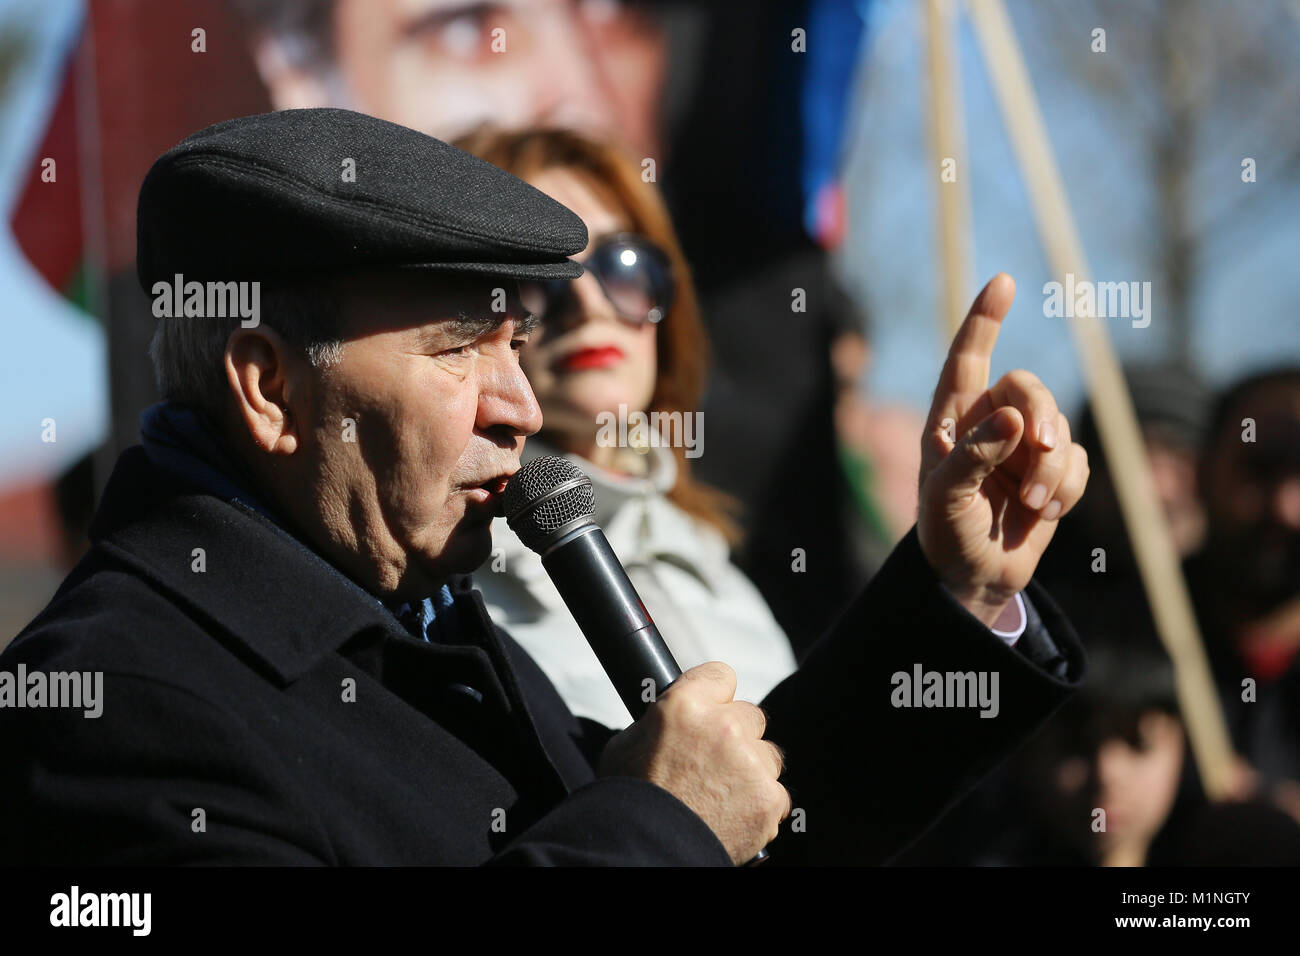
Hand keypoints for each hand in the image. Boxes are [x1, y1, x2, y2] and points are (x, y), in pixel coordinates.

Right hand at [596, 662, 788, 863]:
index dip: (715, 694)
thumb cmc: (631, 802)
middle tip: (712, 762)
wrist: (646, 850)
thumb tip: (666, 717)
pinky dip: (759, 804)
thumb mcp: (627, 744)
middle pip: (749, 715)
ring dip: (752, 769)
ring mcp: (750, 763)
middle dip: (735, 735)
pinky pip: (776, 792)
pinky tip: (734, 814)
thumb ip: (658, 721)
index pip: (721, 675)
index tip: (713, 707)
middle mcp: (723, 727)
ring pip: (768, 754)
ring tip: (722, 794)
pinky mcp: (768, 798)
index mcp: (685, 706)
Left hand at [917, 273, 1089, 627]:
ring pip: (1058, 427)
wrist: (973, 577)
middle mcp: (988, 422)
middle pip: (1030, 388)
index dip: (984, 320)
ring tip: (1032, 506)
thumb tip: (1013, 418)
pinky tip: (1045, 512)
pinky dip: (1066, 487)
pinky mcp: (1051, 471)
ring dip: (1051, 469)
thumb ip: (973, 455)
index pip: (967, 358)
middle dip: (1041, 419)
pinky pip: (1076, 459)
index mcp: (951, 419)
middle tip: (1040, 453)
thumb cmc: (945, 533)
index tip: (1003, 282)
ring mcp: (1022, 445)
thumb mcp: (946, 497)